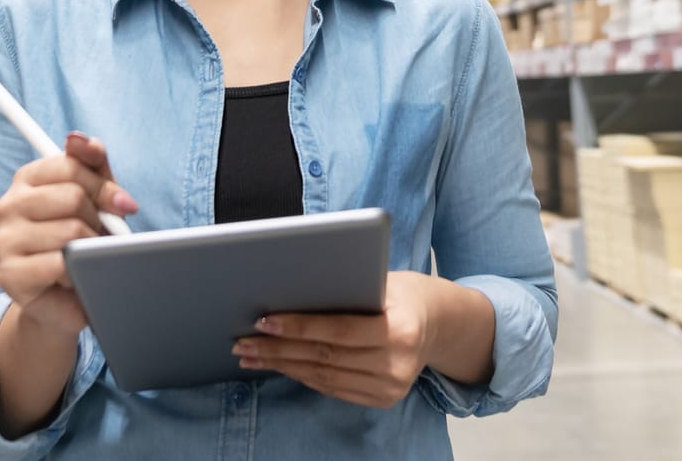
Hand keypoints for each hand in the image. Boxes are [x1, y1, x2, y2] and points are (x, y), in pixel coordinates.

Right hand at [0, 132, 138, 338]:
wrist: (66, 301)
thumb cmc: (82, 242)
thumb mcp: (95, 196)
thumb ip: (92, 163)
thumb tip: (81, 139)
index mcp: (27, 179)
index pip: (71, 164)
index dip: (103, 185)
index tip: (123, 204)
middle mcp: (8, 205)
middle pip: (72, 196)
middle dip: (100, 218)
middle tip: (102, 236)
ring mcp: (4, 240)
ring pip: (70, 230)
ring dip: (92, 248)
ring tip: (88, 257)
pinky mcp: (8, 274)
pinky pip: (60, 264)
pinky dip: (79, 272)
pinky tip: (76, 277)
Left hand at [233, 271, 439, 407]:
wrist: (438, 323)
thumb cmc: (402, 293)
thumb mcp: (382, 281)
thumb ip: (345, 290)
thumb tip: (288, 291)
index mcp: (399, 329)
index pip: (338, 330)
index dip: (298, 327)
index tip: (264, 321)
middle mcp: (397, 364)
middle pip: (325, 357)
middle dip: (278, 349)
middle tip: (243, 341)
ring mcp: (391, 387)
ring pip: (324, 377)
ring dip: (283, 366)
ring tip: (251, 356)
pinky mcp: (383, 399)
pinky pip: (334, 389)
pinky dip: (303, 376)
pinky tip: (280, 366)